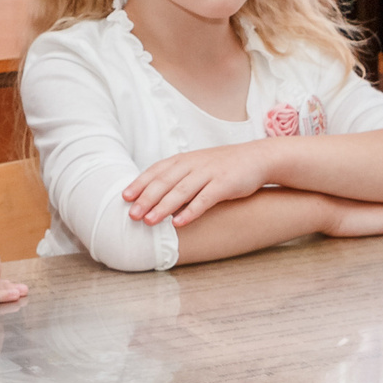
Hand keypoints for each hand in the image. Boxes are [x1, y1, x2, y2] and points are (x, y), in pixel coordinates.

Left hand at [123, 142, 272, 226]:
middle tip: (132, 215)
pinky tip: (179, 223)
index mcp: (185, 159)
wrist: (257, 158)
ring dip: (163, 207)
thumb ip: (179, 177)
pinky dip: (191, 211)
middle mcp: (194, 164)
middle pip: (165, 182)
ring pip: (181, 191)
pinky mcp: (225, 184)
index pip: (157, 170)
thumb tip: (155, 196)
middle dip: (146, 198)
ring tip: (149, 222)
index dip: (140, 183)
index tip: (125, 197)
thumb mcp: (199, 166)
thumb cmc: (223, 166)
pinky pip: (205, 199)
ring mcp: (209, 173)